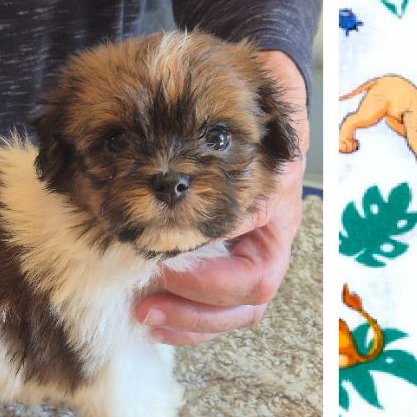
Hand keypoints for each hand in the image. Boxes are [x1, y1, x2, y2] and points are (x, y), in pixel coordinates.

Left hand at [134, 50, 309, 345]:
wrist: (249, 92)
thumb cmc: (242, 110)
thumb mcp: (238, 133)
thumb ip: (217, 174)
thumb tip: (180, 225)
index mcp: (273, 216)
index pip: (253, 275)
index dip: (209, 284)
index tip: (164, 270)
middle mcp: (265, 242)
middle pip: (246, 305)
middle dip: (194, 315)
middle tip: (145, 308)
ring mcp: (247, 254)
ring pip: (231, 312)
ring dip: (186, 323)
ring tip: (143, 316)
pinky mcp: (222, 260)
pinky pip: (212, 304)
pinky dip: (182, 316)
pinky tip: (150, 315)